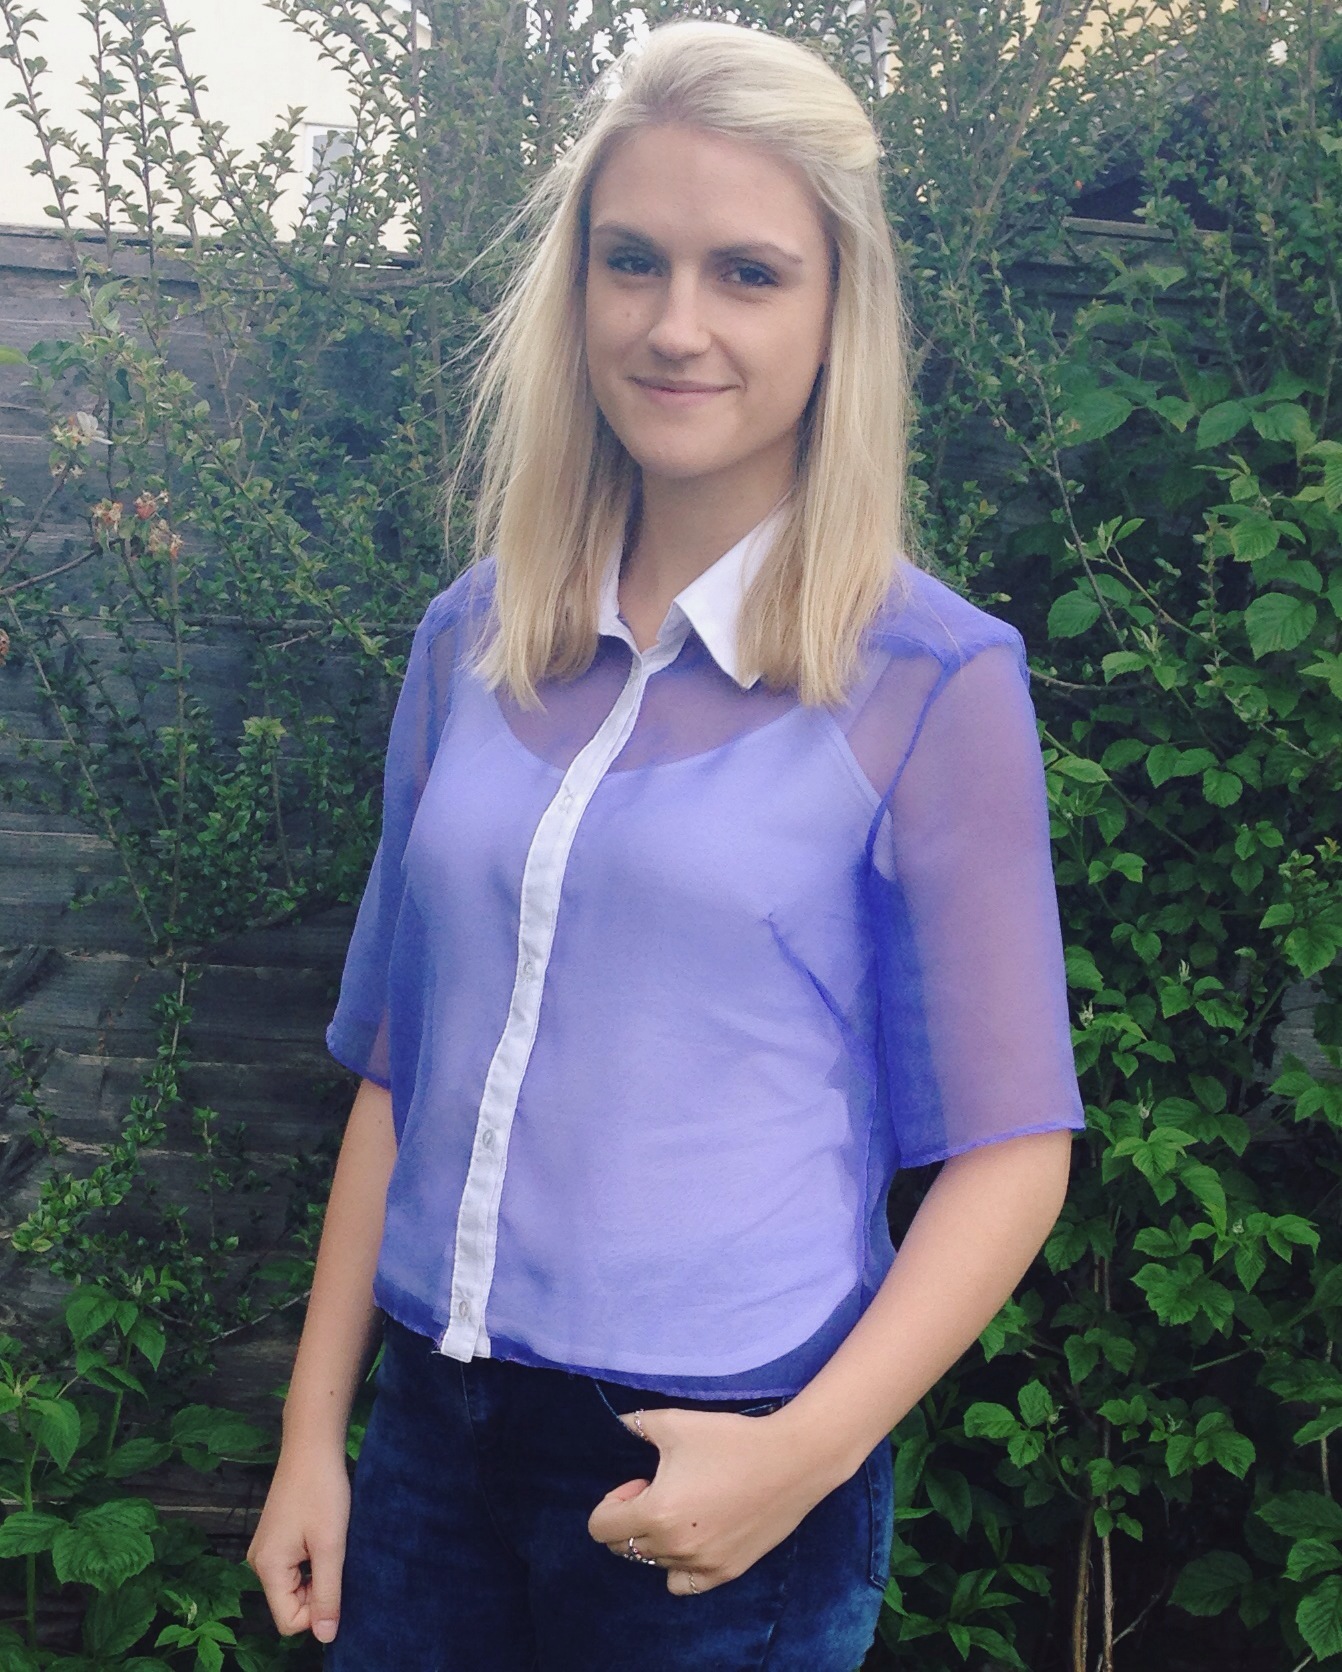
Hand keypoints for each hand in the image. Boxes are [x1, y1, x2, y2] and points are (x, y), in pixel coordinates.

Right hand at [246, 1441, 351, 1642]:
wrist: (311, 1445)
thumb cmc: (321, 1490)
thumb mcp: (330, 1545)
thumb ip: (328, 1593)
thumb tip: (326, 1637)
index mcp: (268, 1568)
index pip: (289, 1622)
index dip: (317, 1611)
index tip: (335, 1578)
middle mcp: (259, 1563)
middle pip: (290, 1605)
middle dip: (318, 1591)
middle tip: (335, 1557)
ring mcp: (265, 1549)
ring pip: (294, 1586)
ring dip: (317, 1574)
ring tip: (330, 1542)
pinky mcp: (275, 1538)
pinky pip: (293, 1568)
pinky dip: (312, 1561)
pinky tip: (323, 1535)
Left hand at [585, 1405, 834, 1595]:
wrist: (792, 1460)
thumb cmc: (731, 1439)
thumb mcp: (674, 1424)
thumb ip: (634, 1425)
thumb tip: (613, 1425)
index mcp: (656, 1514)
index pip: (600, 1528)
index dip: (613, 1501)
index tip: (639, 1481)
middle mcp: (674, 1548)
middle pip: (623, 1548)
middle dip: (631, 1519)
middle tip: (661, 1490)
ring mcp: (701, 1565)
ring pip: (654, 1564)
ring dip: (656, 1539)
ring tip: (684, 1508)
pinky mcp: (726, 1573)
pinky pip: (683, 1584)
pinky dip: (678, 1567)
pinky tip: (694, 1539)